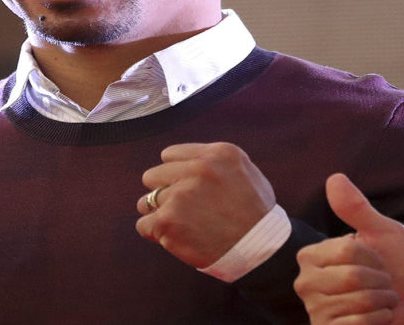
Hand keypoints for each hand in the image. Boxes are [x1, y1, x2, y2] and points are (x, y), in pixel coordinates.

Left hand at [134, 142, 274, 267]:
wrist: (260, 248)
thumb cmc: (254, 213)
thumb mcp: (244, 171)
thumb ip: (213, 160)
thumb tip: (181, 162)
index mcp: (216, 154)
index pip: (169, 155)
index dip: (175, 174)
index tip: (185, 188)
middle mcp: (197, 170)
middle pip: (153, 176)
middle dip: (163, 192)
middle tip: (182, 209)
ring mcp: (180, 195)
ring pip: (146, 201)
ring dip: (158, 213)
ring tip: (180, 225)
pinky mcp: (168, 221)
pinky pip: (143, 225)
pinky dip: (155, 233)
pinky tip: (175, 237)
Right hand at [293, 173, 403, 324]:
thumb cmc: (396, 267)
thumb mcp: (383, 232)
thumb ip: (358, 209)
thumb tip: (335, 177)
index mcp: (312, 255)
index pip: (346, 251)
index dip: (373, 257)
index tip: (377, 261)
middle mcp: (305, 282)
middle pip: (351, 277)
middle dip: (380, 281)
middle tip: (381, 283)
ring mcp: (314, 310)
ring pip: (357, 302)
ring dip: (381, 302)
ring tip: (379, 301)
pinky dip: (378, 320)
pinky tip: (377, 319)